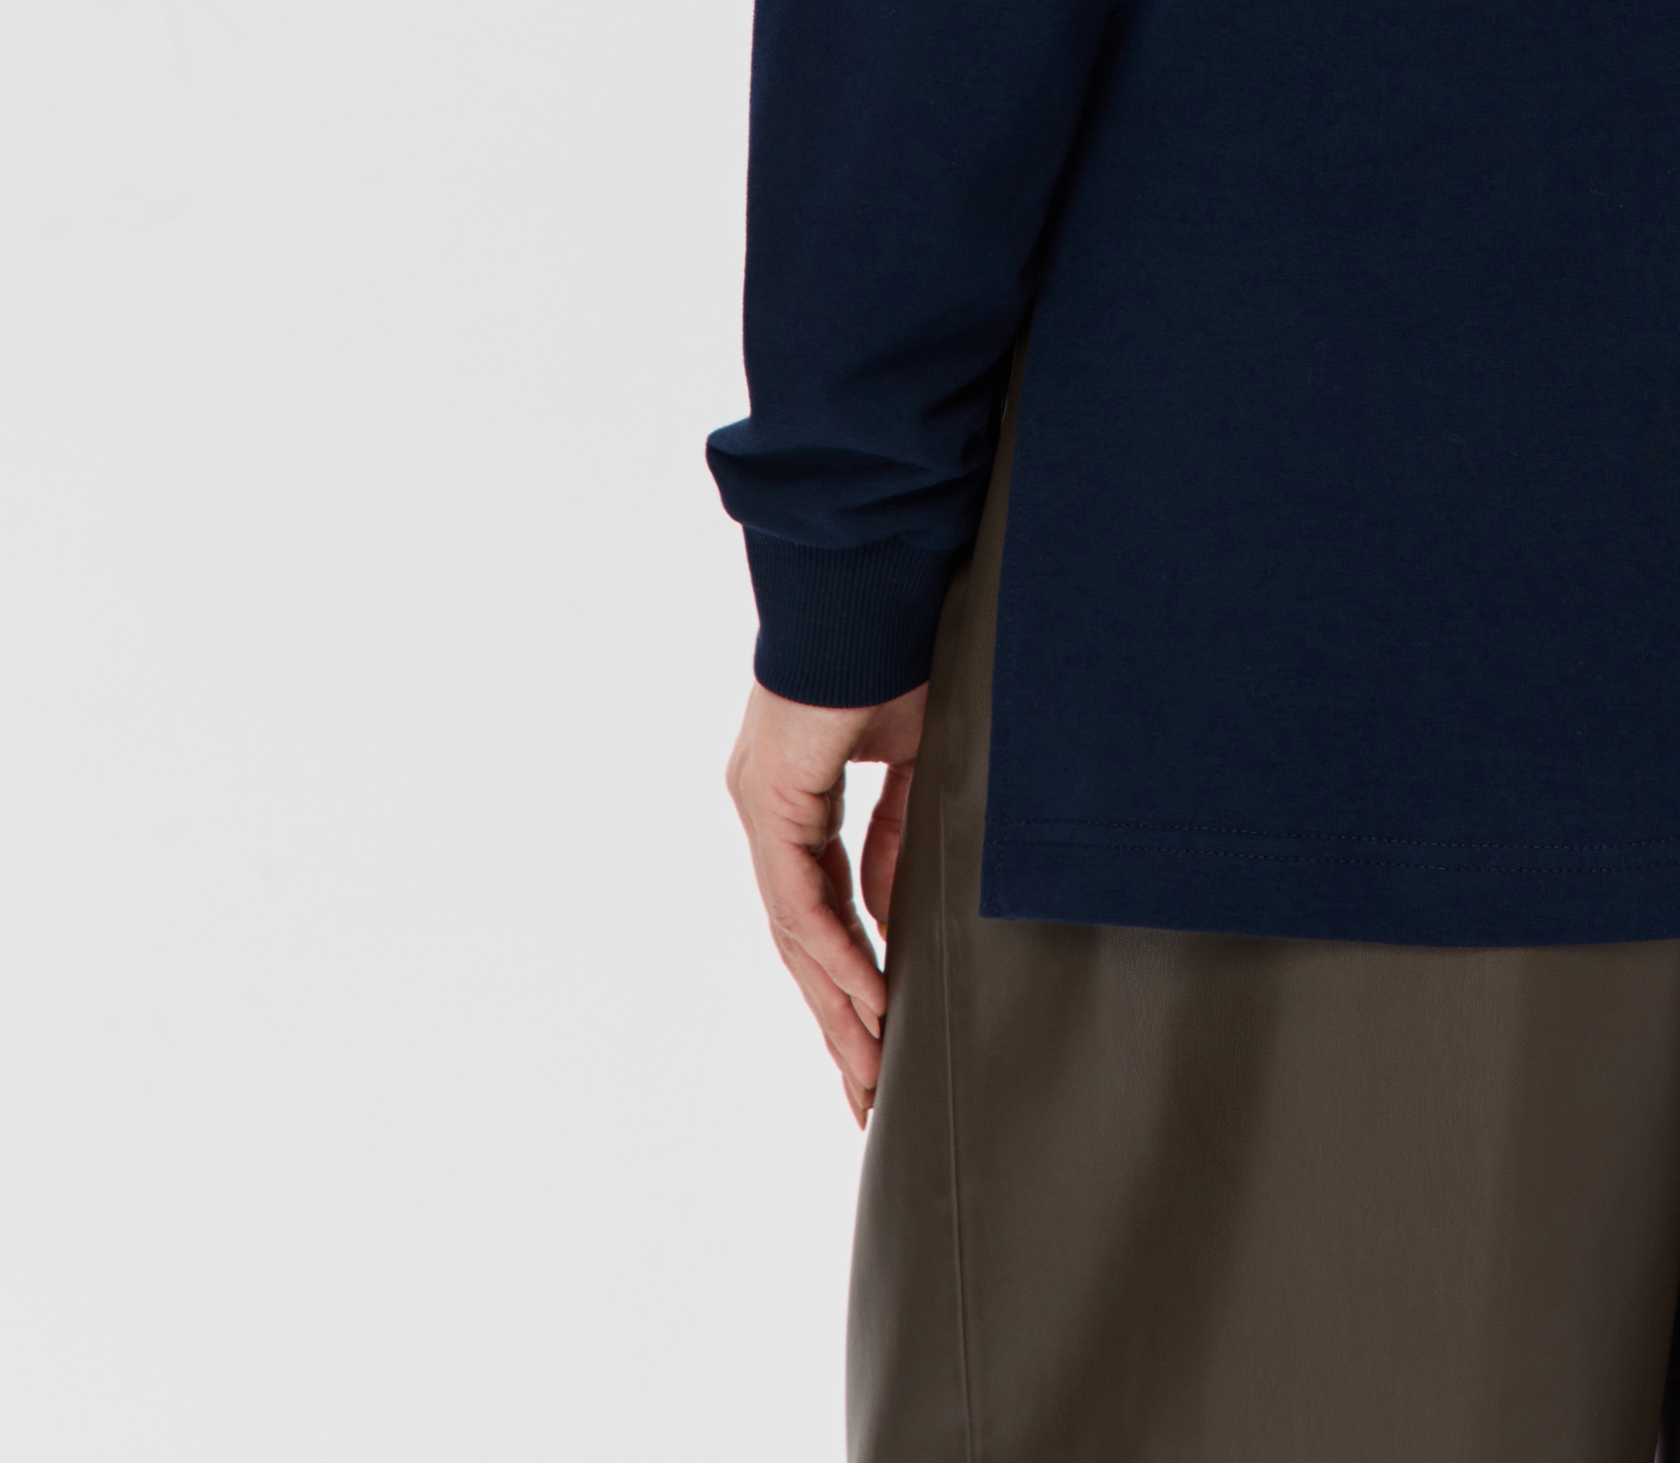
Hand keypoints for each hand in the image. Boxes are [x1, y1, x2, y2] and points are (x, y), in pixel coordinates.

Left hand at [726, 680, 929, 1125]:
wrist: (877, 584)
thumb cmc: (902, 650)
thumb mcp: (917, 763)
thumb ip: (902, 837)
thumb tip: (896, 914)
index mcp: (800, 802)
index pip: (822, 915)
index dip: (851, 981)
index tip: (882, 1042)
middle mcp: (771, 812)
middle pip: (800, 942)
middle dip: (836, 1023)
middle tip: (865, 1095)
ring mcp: (763, 805)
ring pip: (794, 933)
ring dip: (835, 1007)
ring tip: (868, 1073)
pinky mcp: (771, 796)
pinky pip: (799, 896)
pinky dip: (834, 952)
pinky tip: (866, 1001)